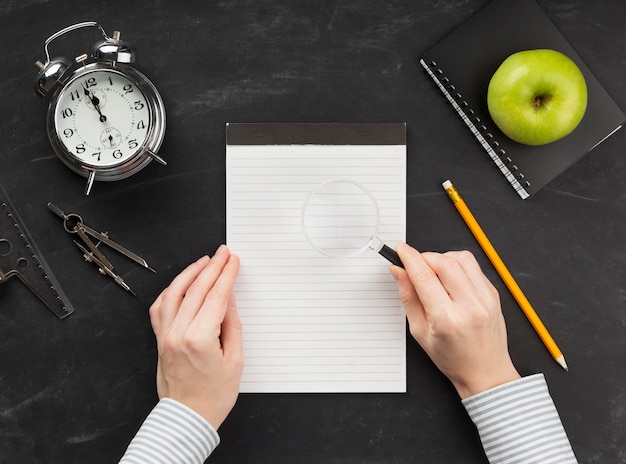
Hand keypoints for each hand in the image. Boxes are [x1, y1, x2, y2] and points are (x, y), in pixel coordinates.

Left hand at [148, 245, 242, 428]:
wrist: (188, 417)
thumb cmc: (213, 396)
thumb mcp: (235, 361)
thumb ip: (232, 327)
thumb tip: (229, 301)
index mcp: (200, 338)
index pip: (216, 296)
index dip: (226, 275)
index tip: (233, 261)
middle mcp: (179, 333)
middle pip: (196, 290)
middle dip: (212, 268)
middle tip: (223, 254)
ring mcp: (166, 335)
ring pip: (174, 293)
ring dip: (190, 273)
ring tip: (204, 261)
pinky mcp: (160, 340)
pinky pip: (160, 308)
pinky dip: (170, 291)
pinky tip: (181, 284)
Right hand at [390, 243, 519, 398]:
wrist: (485, 371)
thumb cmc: (452, 357)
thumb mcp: (419, 332)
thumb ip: (408, 297)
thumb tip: (399, 272)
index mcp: (447, 320)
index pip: (424, 277)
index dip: (409, 258)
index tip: (401, 250)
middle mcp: (469, 306)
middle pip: (444, 262)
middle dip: (424, 257)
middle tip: (415, 264)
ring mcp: (485, 298)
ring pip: (461, 258)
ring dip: (442, 258)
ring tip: (434, 272)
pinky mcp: (493, 293)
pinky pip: (473, 266)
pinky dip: (457, 265)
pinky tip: (451, 278)